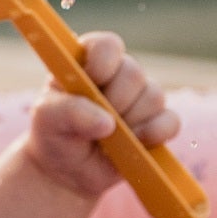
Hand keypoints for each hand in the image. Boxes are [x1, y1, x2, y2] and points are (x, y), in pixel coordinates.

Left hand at [25, 32, 176, 199]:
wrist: (66, 172)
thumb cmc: (53, 136)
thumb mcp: (46, 121)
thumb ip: (68, 112)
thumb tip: (107, 122)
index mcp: (88, 62)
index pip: (107, 45)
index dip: (104, 62)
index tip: (92, 83)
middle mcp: (117, 75)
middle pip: (133, 72)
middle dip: (115, 102)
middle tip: (95, 121)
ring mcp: (139, 99)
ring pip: (154, 96)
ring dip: (130, 122)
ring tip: (108, 139)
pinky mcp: (156, 124)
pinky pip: (170, 122)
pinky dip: (155, 134)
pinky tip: (136, 145)